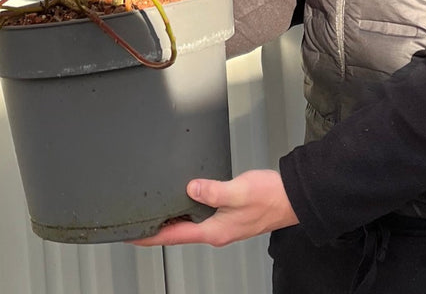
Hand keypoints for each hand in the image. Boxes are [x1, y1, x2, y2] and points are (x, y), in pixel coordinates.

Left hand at [132, 169, 298, 246]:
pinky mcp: (230, 216)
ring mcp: (224, 225)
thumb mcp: (238, 191)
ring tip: (155, 214)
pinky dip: (187, 212)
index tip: (133, 236)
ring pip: (190, 226)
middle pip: (179, 234)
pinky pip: (201, 217)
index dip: (152, 236)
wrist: (292, 198)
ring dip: (172, 221)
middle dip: (158, 230)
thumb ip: (212, 191)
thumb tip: (190, 189)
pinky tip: (184, 202)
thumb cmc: (269, 197)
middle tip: (137, 224)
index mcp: (215, 231)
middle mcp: (217, 232)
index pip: (175, 236)